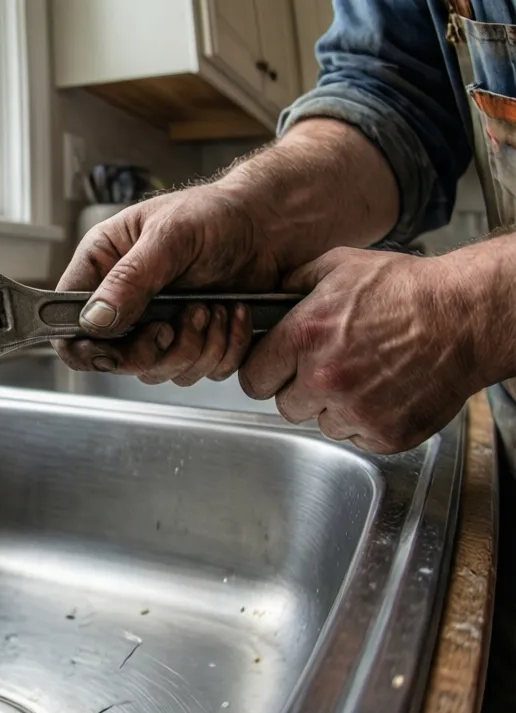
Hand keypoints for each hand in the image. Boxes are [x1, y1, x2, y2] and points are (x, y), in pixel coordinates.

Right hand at [54, 185, 279, 385]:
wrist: (270, 225)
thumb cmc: (217, 214)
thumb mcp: (169, 236)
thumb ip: (130, 278)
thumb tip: (94, 319)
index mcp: (103, 269)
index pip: (68, 324)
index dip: (83, 347)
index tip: (109, 351)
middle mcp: (124, 303)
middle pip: (115, 361)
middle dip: (154, 350)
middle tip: (180, 320)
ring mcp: (157, 326)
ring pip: (157, 372)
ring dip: (195, 348)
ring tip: (214, 307)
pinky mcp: (191, 342)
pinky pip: (197, 372)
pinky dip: (222, 350)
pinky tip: (232, 315)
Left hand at [238, 246, 502, 453]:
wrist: (467, 316)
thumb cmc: (409, 290)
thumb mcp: (342, 267)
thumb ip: (295, 285)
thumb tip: (267, 300)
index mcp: (305, 337)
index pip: (254, 378)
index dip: (266, 373)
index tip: (277, 371)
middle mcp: (325, 378)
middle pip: (286, 406)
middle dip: (302, 390)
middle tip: (331, 369)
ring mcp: (356, 410)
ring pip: (323, 423)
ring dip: (337, 407)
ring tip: (366, 377)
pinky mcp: (384, 434)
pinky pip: (358, 437)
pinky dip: (369, 422)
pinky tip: (386, 392)